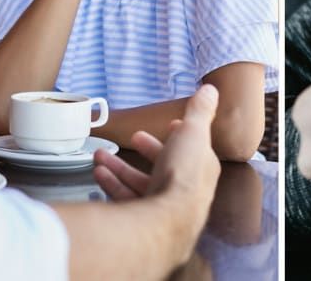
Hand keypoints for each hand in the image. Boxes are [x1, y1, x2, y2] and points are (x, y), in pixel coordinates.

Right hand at [93, 85, 221, 221]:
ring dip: (120, 167)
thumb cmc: (183, 174)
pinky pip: (126, 199)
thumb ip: (200, 111)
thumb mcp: (193, 132)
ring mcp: (164, 206)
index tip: (172, 124)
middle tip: (134, 137)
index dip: (182, 135)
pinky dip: (112, 185)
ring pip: (141, 182)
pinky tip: (99, 175)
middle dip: (147, 149)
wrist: (167, 220)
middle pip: (165, 166)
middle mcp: (185, 188)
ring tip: (100, 155)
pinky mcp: (144, 219)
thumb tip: (211, 90)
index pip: (194, 148)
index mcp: (201, 167)